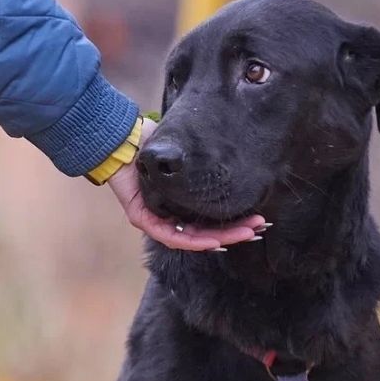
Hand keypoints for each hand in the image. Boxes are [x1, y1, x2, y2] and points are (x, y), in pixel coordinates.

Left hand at [108, 118, 265, 250]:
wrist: (121, 139)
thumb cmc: (148, 143)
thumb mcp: (181, 153)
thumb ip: (200, 162)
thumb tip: (229, 156)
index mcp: (179, 201)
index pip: (209, 218)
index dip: (233, 221)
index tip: (255, 217)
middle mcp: (168, 214)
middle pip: (206, 232)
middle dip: (235, 231)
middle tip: (258, 227)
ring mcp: (155, 220)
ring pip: (193, 238)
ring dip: (223, 238)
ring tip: (247, 232)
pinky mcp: (144, 221)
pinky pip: (173, 237)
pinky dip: (195, 241)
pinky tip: (215, 240)